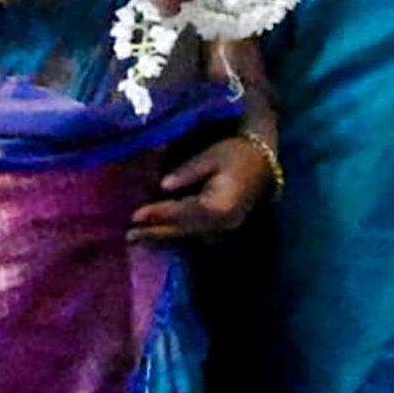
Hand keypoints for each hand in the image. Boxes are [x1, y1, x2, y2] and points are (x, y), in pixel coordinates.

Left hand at [127, 135, 271, 242]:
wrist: (264, 161)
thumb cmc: (238, 153)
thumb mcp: (212, 156)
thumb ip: (187, 172)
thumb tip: (163, 186)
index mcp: (220, 205)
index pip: (182, 212)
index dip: (157, 214)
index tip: (134, 216)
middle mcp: (223, 223)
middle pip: (183, 230)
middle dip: (155, 233)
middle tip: (129, 235)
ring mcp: (225, 229)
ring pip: (188, 237)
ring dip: (163, 239)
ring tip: (139, 239)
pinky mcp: (224, 228)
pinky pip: (196, 235)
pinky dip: (176, 236)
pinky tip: (160, 237)